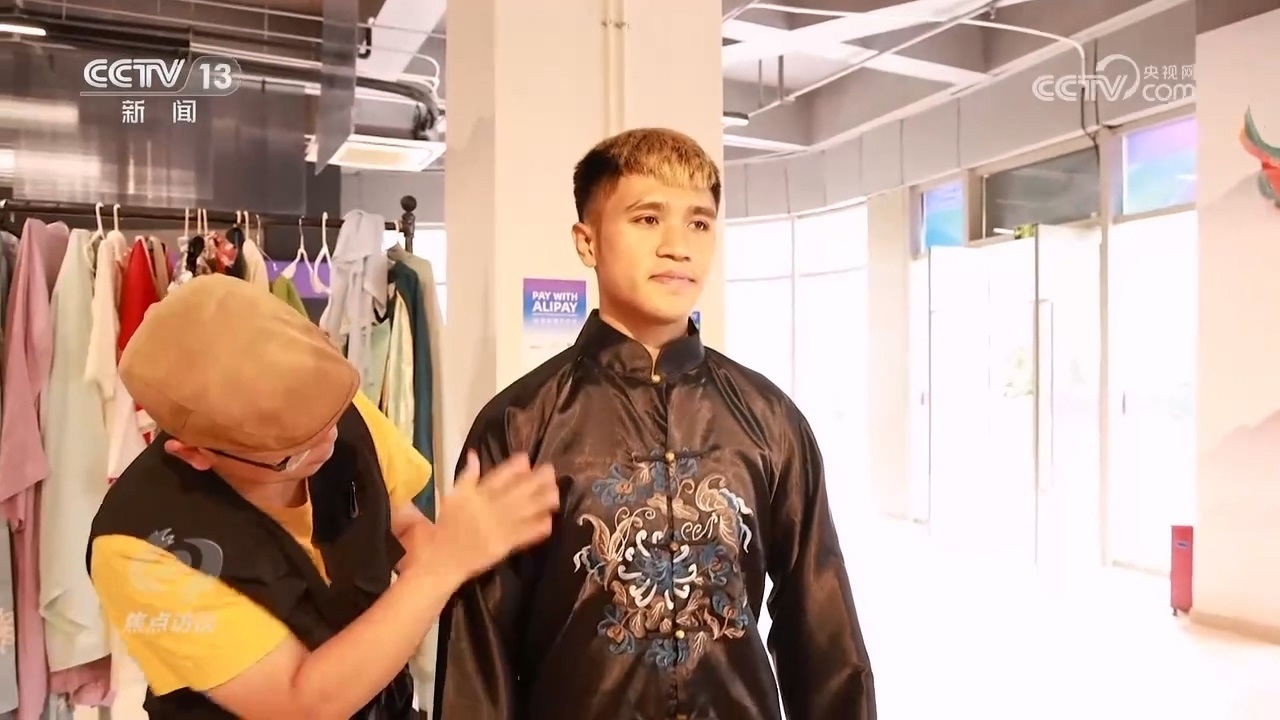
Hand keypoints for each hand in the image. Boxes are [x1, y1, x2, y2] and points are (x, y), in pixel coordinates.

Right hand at [428, 451, 558, 580]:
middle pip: (516, 491)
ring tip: (556, 492)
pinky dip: (536, 527)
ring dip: (541, 501)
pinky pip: (523, 535)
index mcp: (475, 495)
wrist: (442, 559)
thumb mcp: (452, 496)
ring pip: (523, 511)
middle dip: (535, 480)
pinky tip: (550, 520)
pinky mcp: (503, 545)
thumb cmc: (447, 525)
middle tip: (551, 470)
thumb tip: (474, 455)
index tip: (527, 458)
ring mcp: (497, 527)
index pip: (497, 476)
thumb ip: (466, 476)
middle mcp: (488, 508)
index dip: (514, 466)